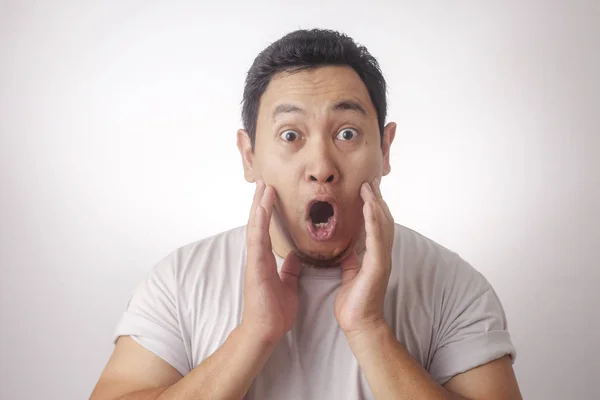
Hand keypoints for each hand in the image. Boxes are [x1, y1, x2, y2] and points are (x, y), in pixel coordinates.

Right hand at [241, 181, 302, 344]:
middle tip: (264, 181)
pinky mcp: (255, 267)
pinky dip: (258, 223)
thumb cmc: (274, 311)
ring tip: (263, 187)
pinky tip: (261, 209)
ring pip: (255, 227)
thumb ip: (289, 269)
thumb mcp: (288, 285)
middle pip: (258, 223)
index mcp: (265, 260)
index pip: (266, 230)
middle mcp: (257, 257)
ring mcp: (254, 261)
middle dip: (261, 202)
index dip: (268, 211)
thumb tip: (294, 256)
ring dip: (259, 206)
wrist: (265, 331)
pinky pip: (256, 241)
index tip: (272, 193)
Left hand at [334, 177, 394, 336]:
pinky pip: (377, 239)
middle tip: (370, 178)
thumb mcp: (350, 275)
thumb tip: (347, 251)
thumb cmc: (354, 302)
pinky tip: (369, 207)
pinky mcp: (378, 266)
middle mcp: (382, 254)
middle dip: (377, 198)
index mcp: (375, 255)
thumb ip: (352, 261)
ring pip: (383, 225)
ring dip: (376, 204)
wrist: (359, 324)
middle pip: (383, 219)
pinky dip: (373, 221)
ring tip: (368, 186)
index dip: (373, 205)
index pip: (376, 224)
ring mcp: (382, 259)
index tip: (366, 187)